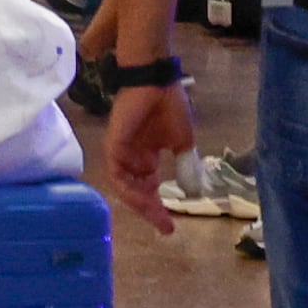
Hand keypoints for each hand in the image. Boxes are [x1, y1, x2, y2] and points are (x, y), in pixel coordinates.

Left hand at [102, 81, 195, 232]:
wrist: (155, 81)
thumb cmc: (169, 105)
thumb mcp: (183, 142)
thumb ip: (185, 165)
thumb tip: (194, 192)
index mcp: (146, 154)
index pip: (149, 187)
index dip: (159, 206)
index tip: (171, 226)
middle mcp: (131, 156)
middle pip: (136, 191)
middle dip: (150, 210)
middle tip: (165, 227)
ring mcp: (121, 151)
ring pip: (125, 186)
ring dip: (141, 203)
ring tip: (157, 214)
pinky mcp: (113, 145)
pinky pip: (117, 173)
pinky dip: (130, 187)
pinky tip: (146, 197)